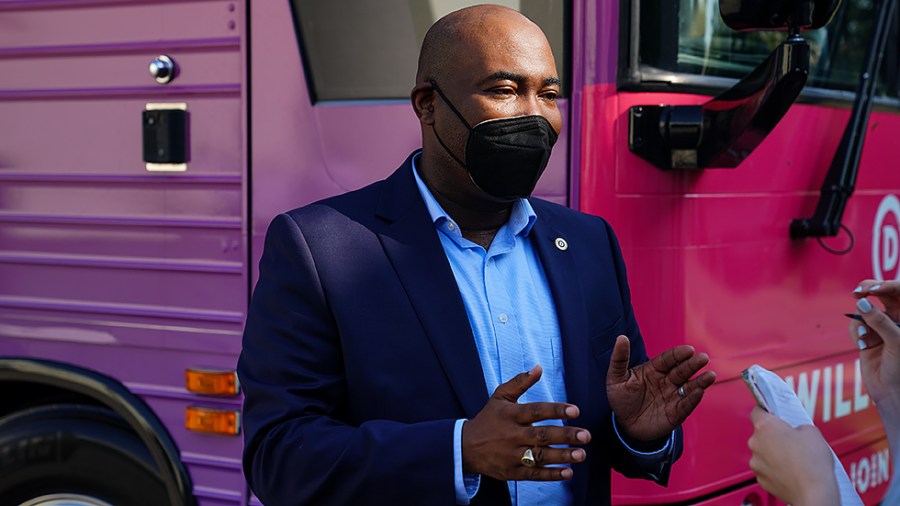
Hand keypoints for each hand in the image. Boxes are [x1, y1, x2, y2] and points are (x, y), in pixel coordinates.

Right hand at [462, 365, 590, 480]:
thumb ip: (520, 382)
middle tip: (586, 435)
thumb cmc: (488, 418)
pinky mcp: (512, 472)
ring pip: (540, 457)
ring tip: (581, 454)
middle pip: (541, 436)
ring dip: (562, 456)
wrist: (465, 447)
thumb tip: (539, 368)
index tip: (575, 410)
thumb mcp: (500, 397)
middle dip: (565, 436)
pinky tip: (568, 473)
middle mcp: (512, 435)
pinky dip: (551, 475)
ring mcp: (511, 455)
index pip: (536, 411)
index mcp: (511, 415)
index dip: (556, 410)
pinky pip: (534, 474)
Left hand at [606, 335, 715, 440]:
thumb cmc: (621, 398)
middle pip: (682, 370)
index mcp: (654, 369)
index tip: (689, 350)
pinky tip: (700, 392)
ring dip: (700, 381)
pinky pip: (687, 404)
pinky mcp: (676, 413)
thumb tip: (621, 338)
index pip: (668, 359)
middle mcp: (667, 381)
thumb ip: (619, 359)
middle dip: (692, 364)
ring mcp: (673, 396)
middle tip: (703, 358)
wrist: (625, 424)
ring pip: (690, 386)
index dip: (678, 354)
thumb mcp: (616, 378)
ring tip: (710, 375)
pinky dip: (694, 399)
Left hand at [748, 407, 839, 505]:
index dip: (766, 412)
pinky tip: (790, 471)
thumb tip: (796, 431)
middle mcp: (756, 443)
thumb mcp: (812, 432)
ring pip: (763, 452)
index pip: (757, 411)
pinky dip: (775, 469)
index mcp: (765, 426)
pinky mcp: (760, 478)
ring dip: (774, 454)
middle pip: (761, 434)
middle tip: (792, 441)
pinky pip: (766, 468)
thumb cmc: (812, 463)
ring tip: (794, 459)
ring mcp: (756, 462)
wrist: (813, 492)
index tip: (772, 414)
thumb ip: (798, 426)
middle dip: (774, 436)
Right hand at [852, 281, 899, 413]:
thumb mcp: (896, 342)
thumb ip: (879, 321)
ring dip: (861, 322)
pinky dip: (856, 333)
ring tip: (865, 338)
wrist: (891, 392)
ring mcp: (882, 326)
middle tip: (857, 292)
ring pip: (864, 310)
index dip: (886, 286)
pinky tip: (863, 345)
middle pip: (881, 294)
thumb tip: (862, 302)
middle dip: (868, 292)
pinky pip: (856, 325)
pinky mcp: (867, 336)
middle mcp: (897, 318)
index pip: (899, 292)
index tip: (872, 288)